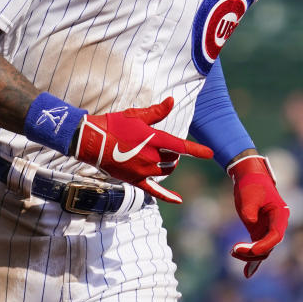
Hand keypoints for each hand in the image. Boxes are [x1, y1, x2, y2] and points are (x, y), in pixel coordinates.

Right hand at [74, 97, 212, 202]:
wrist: (91, 141)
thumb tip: (172, 101)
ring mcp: (143, 170)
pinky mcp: (135, 180)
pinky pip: (154, 191)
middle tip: (162, 145)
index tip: (210, 154)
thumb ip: (157, 112)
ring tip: (161, 158)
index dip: (197, 150)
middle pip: (174, 159)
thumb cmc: (114, 124)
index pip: (181, 146)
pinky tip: (178, 200)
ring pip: (166, 171)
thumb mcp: (136, 115)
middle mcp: (151, 157)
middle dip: (174, 153)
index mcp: (154, 139)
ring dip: (169, 165)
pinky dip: (167, 196)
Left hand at [227, 155, 288, 277]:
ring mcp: (267, 229)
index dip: (265, 245)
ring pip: (262, 250)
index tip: (252, 249)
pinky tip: (247, 274)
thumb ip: (251, 210)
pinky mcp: (258, 231)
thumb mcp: (249, 196)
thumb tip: (251, 222)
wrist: (249, 176)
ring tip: (232, 251)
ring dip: (249, 255)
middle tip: (234, 250)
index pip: (276, 235)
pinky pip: (257, 248)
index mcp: (280, 214)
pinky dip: (251, 259)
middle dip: (253, 252)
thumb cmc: (251, 184)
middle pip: (269, 246)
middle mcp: (276, 224)